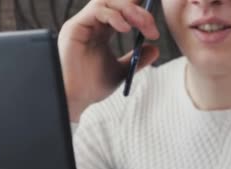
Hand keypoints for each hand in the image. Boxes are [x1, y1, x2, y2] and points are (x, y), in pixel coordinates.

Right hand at [58, 0, 159, 121]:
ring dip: (129, 10)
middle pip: (117, 2)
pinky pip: (96, 10)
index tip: (154, 30)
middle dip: (138, 11)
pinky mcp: (74, 26)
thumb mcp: (122, 71)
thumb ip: (137, 59)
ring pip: (107, 1)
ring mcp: (83, 23)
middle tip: (151, 28)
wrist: (76, 98)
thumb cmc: (92, 86)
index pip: (123, 12)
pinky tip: (125, 29)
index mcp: (102, 31)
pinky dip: (114, 16)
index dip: (140, 14)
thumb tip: (155, 48)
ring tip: (142, 26)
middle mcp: (92, 24)